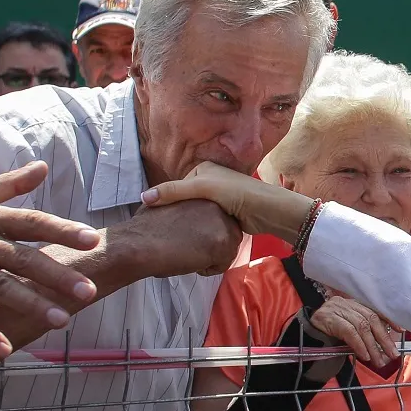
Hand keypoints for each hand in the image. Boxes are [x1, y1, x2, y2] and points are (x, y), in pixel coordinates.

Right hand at [0, 161, 100, 357]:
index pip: (33, 222)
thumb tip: (42, 166)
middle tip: (89, 291)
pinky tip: (4, 349)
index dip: (64, 229)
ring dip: (31, 304)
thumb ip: (10, 184)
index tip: (93, 239)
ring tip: (61, 320)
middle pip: (24, 258)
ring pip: (0, 287)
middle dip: (58, 275)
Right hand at [108, 199, 241, 278]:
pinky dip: (208, 268)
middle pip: (225, 232)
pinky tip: (190, 261)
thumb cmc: (145, 228)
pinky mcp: (223, 241)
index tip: (185, 237)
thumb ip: (179, 204)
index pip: (216, 217)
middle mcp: (217, 203)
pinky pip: (224, 263)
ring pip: (227, 248)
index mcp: (202, 192)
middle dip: (209, 243)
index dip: (202, 231)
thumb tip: (181, 211)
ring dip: (209, 256)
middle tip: (185, 246)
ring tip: (186, 252)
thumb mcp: (164, 203)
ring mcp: (222, 221)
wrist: (139, 243)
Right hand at [141, 161, 315, 241]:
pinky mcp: (225, 215)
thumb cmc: (237, 193)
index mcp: (203, 169)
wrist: (267, 211)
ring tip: (181, 237)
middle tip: (170, 231)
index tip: (159, 219)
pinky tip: (196, 241)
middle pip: (186, 202)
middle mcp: (210, 181)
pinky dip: (202, 232)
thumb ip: (172, 192)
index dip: (169, 203)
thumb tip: (144, 198)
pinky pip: (207, 224)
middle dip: (181, 216)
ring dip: (191, 225)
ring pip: (196, 215)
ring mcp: (218, 199)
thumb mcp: (201, 188)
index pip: (177, 188)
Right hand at [310, 296, 398, 367]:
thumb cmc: (326, 336)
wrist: (302, 337)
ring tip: (379, 360)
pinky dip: (359, 345)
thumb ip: (363, 335)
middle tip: (392, 354)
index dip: (388, 319)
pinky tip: (365, 355)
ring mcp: (336, 309)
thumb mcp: (347, 332)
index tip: (400, 331)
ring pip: (361, 326)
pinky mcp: (328, 318)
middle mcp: (345, 303)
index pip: (374, 309)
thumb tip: (385, 348)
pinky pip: (349, 332)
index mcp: (351, 303)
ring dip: (373, 346)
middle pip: (370, 318)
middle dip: (383, 338)